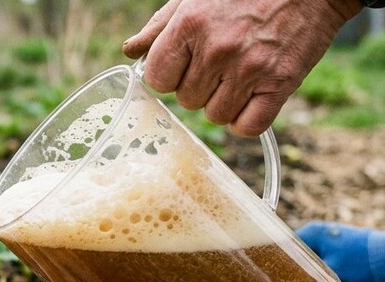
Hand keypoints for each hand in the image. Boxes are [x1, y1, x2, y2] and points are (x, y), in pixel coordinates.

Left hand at [123, 0, 361, 136]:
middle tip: (220, 64)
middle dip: (199, 87)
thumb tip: (131, 52)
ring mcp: (249, 69)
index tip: (185, 67)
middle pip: (187, 101)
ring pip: (215, 116)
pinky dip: (248, 119)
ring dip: (223, 103)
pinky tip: (253, 97)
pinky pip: (249, 126)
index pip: (158, 80)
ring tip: (239, 75)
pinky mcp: (280, 84)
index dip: (170, 77)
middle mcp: (217, 49)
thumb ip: (160, 28)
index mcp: (190, 25)